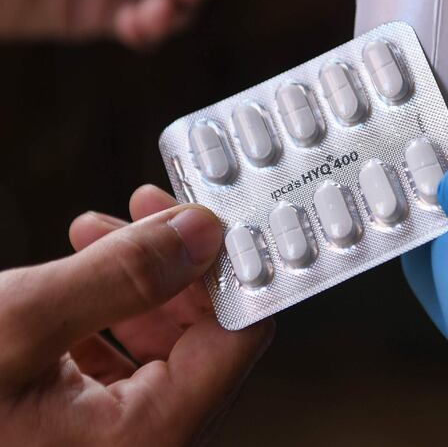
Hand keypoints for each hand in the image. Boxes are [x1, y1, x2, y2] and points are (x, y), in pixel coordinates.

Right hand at [0, 185, 274, 444]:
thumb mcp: (16, 325)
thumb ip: (121, 276)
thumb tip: (203, 232)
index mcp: (147, 437)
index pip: (237, 339)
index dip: (230, 266)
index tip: (211, 211)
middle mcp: (142, 445)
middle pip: (200, 338)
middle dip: (174, 264)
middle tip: (147, 210)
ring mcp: (111, 442)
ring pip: (157, 345)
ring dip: (135, 281)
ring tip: (97, 232)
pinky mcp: (77, 432)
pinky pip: (117, 364)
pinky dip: (102, 314)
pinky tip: (75, 277)